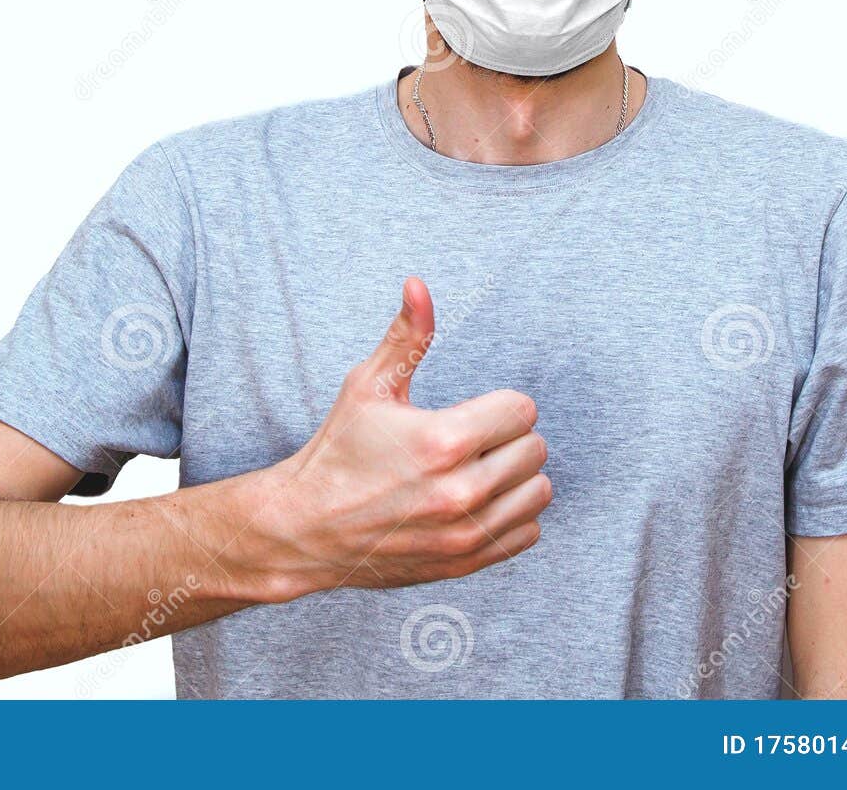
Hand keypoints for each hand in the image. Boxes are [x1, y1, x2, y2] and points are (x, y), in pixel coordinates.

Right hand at [258, 276, 550, 598]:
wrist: (307, 528)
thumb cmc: (338, 452)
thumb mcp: (368, 386)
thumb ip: (407, 336)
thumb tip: (418, 284)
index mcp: (443, 440)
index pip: (523, 410)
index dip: (497, 405)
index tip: (467, 413)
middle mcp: (461, 491)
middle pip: (536, 449)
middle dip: (506, 439)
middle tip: (467, 442)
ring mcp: (466, 533)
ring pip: (540, 491)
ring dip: (515, 477)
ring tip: (474, 470)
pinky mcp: (466, 563)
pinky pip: (528, 532)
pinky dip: (510, 515)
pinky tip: (475, 502)